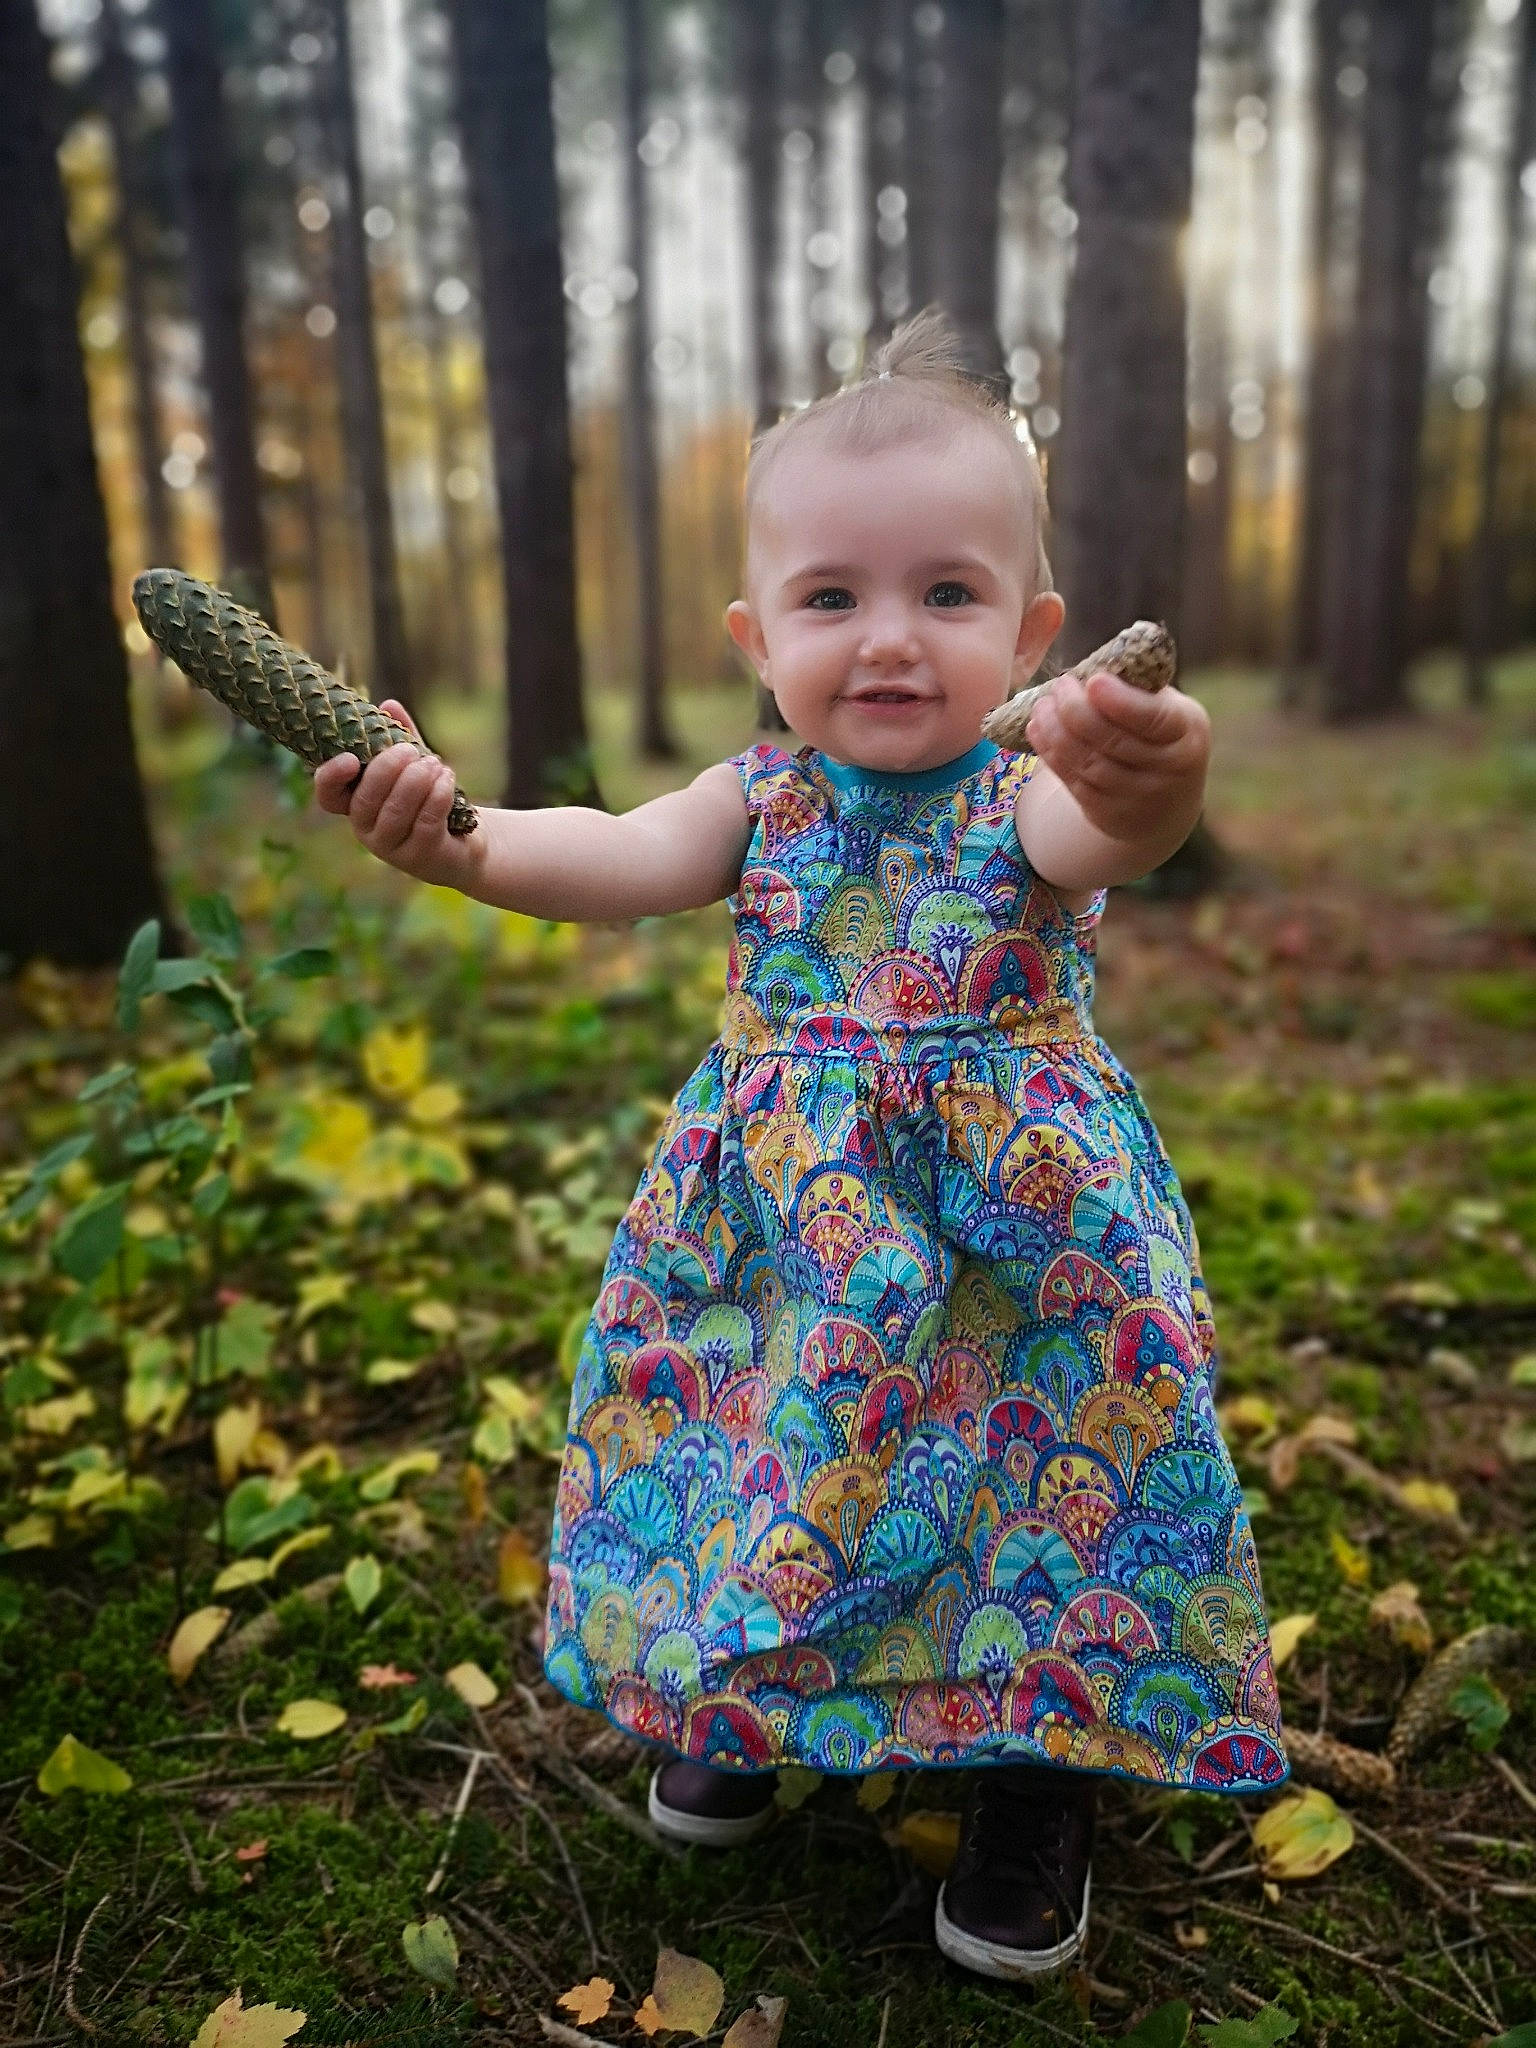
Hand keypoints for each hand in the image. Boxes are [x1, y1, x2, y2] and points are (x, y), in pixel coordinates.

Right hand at [312, 700, 478, 886]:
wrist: (466, 841)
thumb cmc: (430, 800)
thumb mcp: (414, 766)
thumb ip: (399, 738)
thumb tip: (389, 704)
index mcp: (356, 806)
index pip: (328, 796)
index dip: (331, 777)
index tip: (350, 758)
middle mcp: (368, 831)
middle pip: (365, 799)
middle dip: (387, 769)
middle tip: (410, 749)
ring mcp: (393, 848)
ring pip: (396, 811)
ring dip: (416, 780)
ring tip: (434, 763)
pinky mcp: (422, 856)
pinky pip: (426, 822)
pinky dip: (437, 794)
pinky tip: (448, 778)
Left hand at [1025, 669, 1210, 843]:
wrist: (1168, 804)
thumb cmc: (1161, 737)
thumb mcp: (1168, 710)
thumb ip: (1139, 692)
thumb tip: (1090, 667)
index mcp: (1187, 733)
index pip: (1154, 719)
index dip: (1121, 702)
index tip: (1093, 681)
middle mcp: (1167, 770)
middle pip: (1113, 741)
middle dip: (1077, 710)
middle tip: (1060, 685)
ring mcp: (1137, 798)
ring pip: (1088, 763)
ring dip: (1056, 731)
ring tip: (1042, 705)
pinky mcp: (1108, 815)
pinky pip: (1073, 782)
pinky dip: (1051, 754)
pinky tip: (1038, 729)